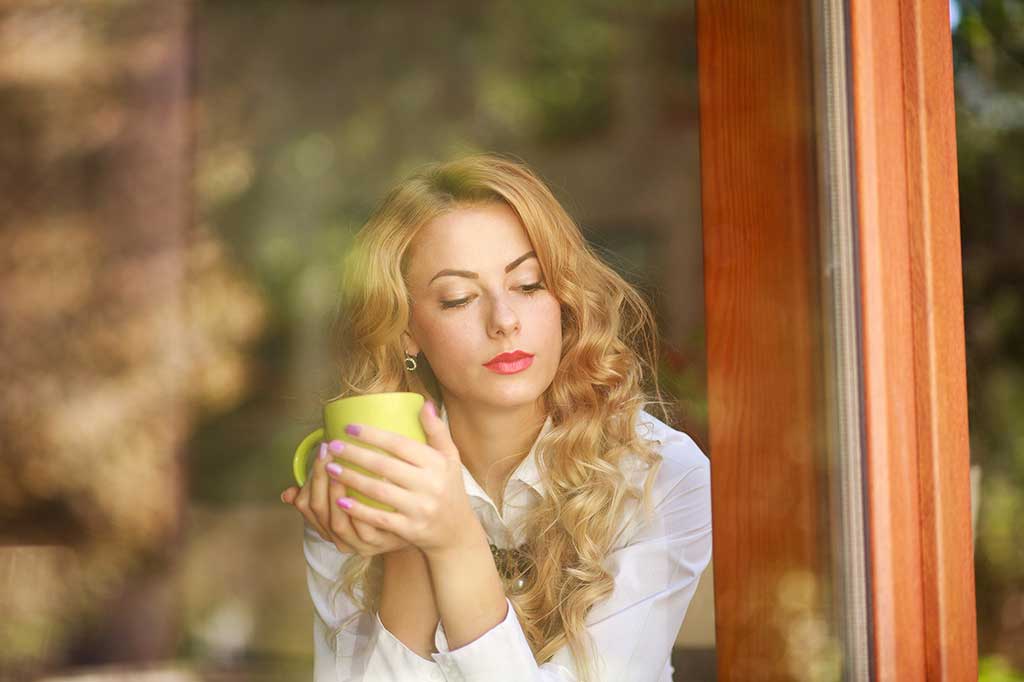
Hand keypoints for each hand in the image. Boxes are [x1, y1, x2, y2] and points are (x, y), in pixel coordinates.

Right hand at [280, 439, 410, 557]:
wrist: (411, 528)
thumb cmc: (374, 507)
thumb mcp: (345, 500)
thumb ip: (322, 490)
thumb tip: (286, 493)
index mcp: (325, 527)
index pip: (305, 503)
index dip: (311, 477)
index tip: (323, 450)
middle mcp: (337, 539)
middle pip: (318, 509)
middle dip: (321, 478)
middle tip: (332, 450)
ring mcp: (357, 544)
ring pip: (337, 521)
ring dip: (337, 492)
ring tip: (344, 467)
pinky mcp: (378, 545)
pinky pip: (365, 528)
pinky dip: (363, 508)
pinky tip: (369, 485)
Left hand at [323, 399, 480, 556]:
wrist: (457, 531)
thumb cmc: (449, 488)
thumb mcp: (450, 458)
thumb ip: (437, 431)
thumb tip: (425, 404)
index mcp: (437, 463)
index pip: (400, 444)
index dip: (372, 435)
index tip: (349, 428)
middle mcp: (430, 485)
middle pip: (385, 466)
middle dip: (355, 455)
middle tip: (332, 446)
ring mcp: (420, 509)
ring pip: (378, 492)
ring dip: (351, 479)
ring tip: (330, 469)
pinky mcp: (410, 530)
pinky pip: (379, 519)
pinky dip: (358, 510)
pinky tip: (340, 500)